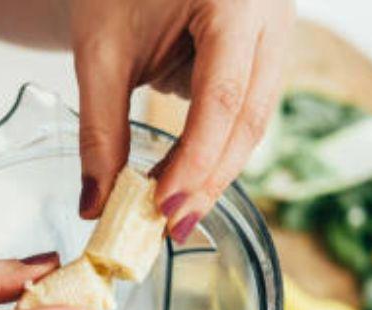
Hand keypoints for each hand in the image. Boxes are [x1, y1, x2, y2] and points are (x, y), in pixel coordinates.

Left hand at [70, 0, 293, 240]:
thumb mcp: (101, 51)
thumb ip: (99, 130)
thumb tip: (95, 204)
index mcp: (234, 0)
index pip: (223, 97)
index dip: (195, 159)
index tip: (162, 206)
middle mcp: (270, 14)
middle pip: (250, 118)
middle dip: (209, 178)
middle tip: (171, 225)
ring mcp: (276, 33)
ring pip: (255, 121)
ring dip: (213, 169)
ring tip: (172, 211)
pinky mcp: (266, 52)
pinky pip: (248, 111)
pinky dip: (215, 147)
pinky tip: (183, 178)